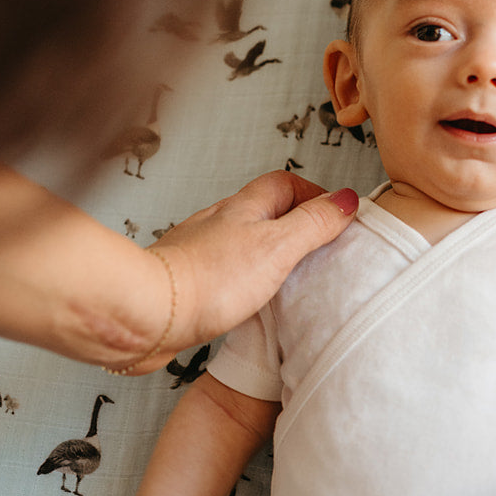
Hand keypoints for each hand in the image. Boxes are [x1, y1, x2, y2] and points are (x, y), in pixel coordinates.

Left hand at [144, 171, 358, 366]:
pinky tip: (249, 297)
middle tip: (317, 245)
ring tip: (289, 275)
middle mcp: (220, 222)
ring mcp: (201, 250)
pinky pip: (224, 269)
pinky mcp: (189, 280)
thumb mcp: (278, 247)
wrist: (148, 312)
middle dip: (293, 222)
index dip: (313, 194)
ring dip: (267, 251)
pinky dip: (243, 277)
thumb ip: (313, 224)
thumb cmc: (208, 279)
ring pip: (242, 240)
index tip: (336, 215)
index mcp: (244, 207)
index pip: (286, 183)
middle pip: (264, 209)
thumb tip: (347, 200)